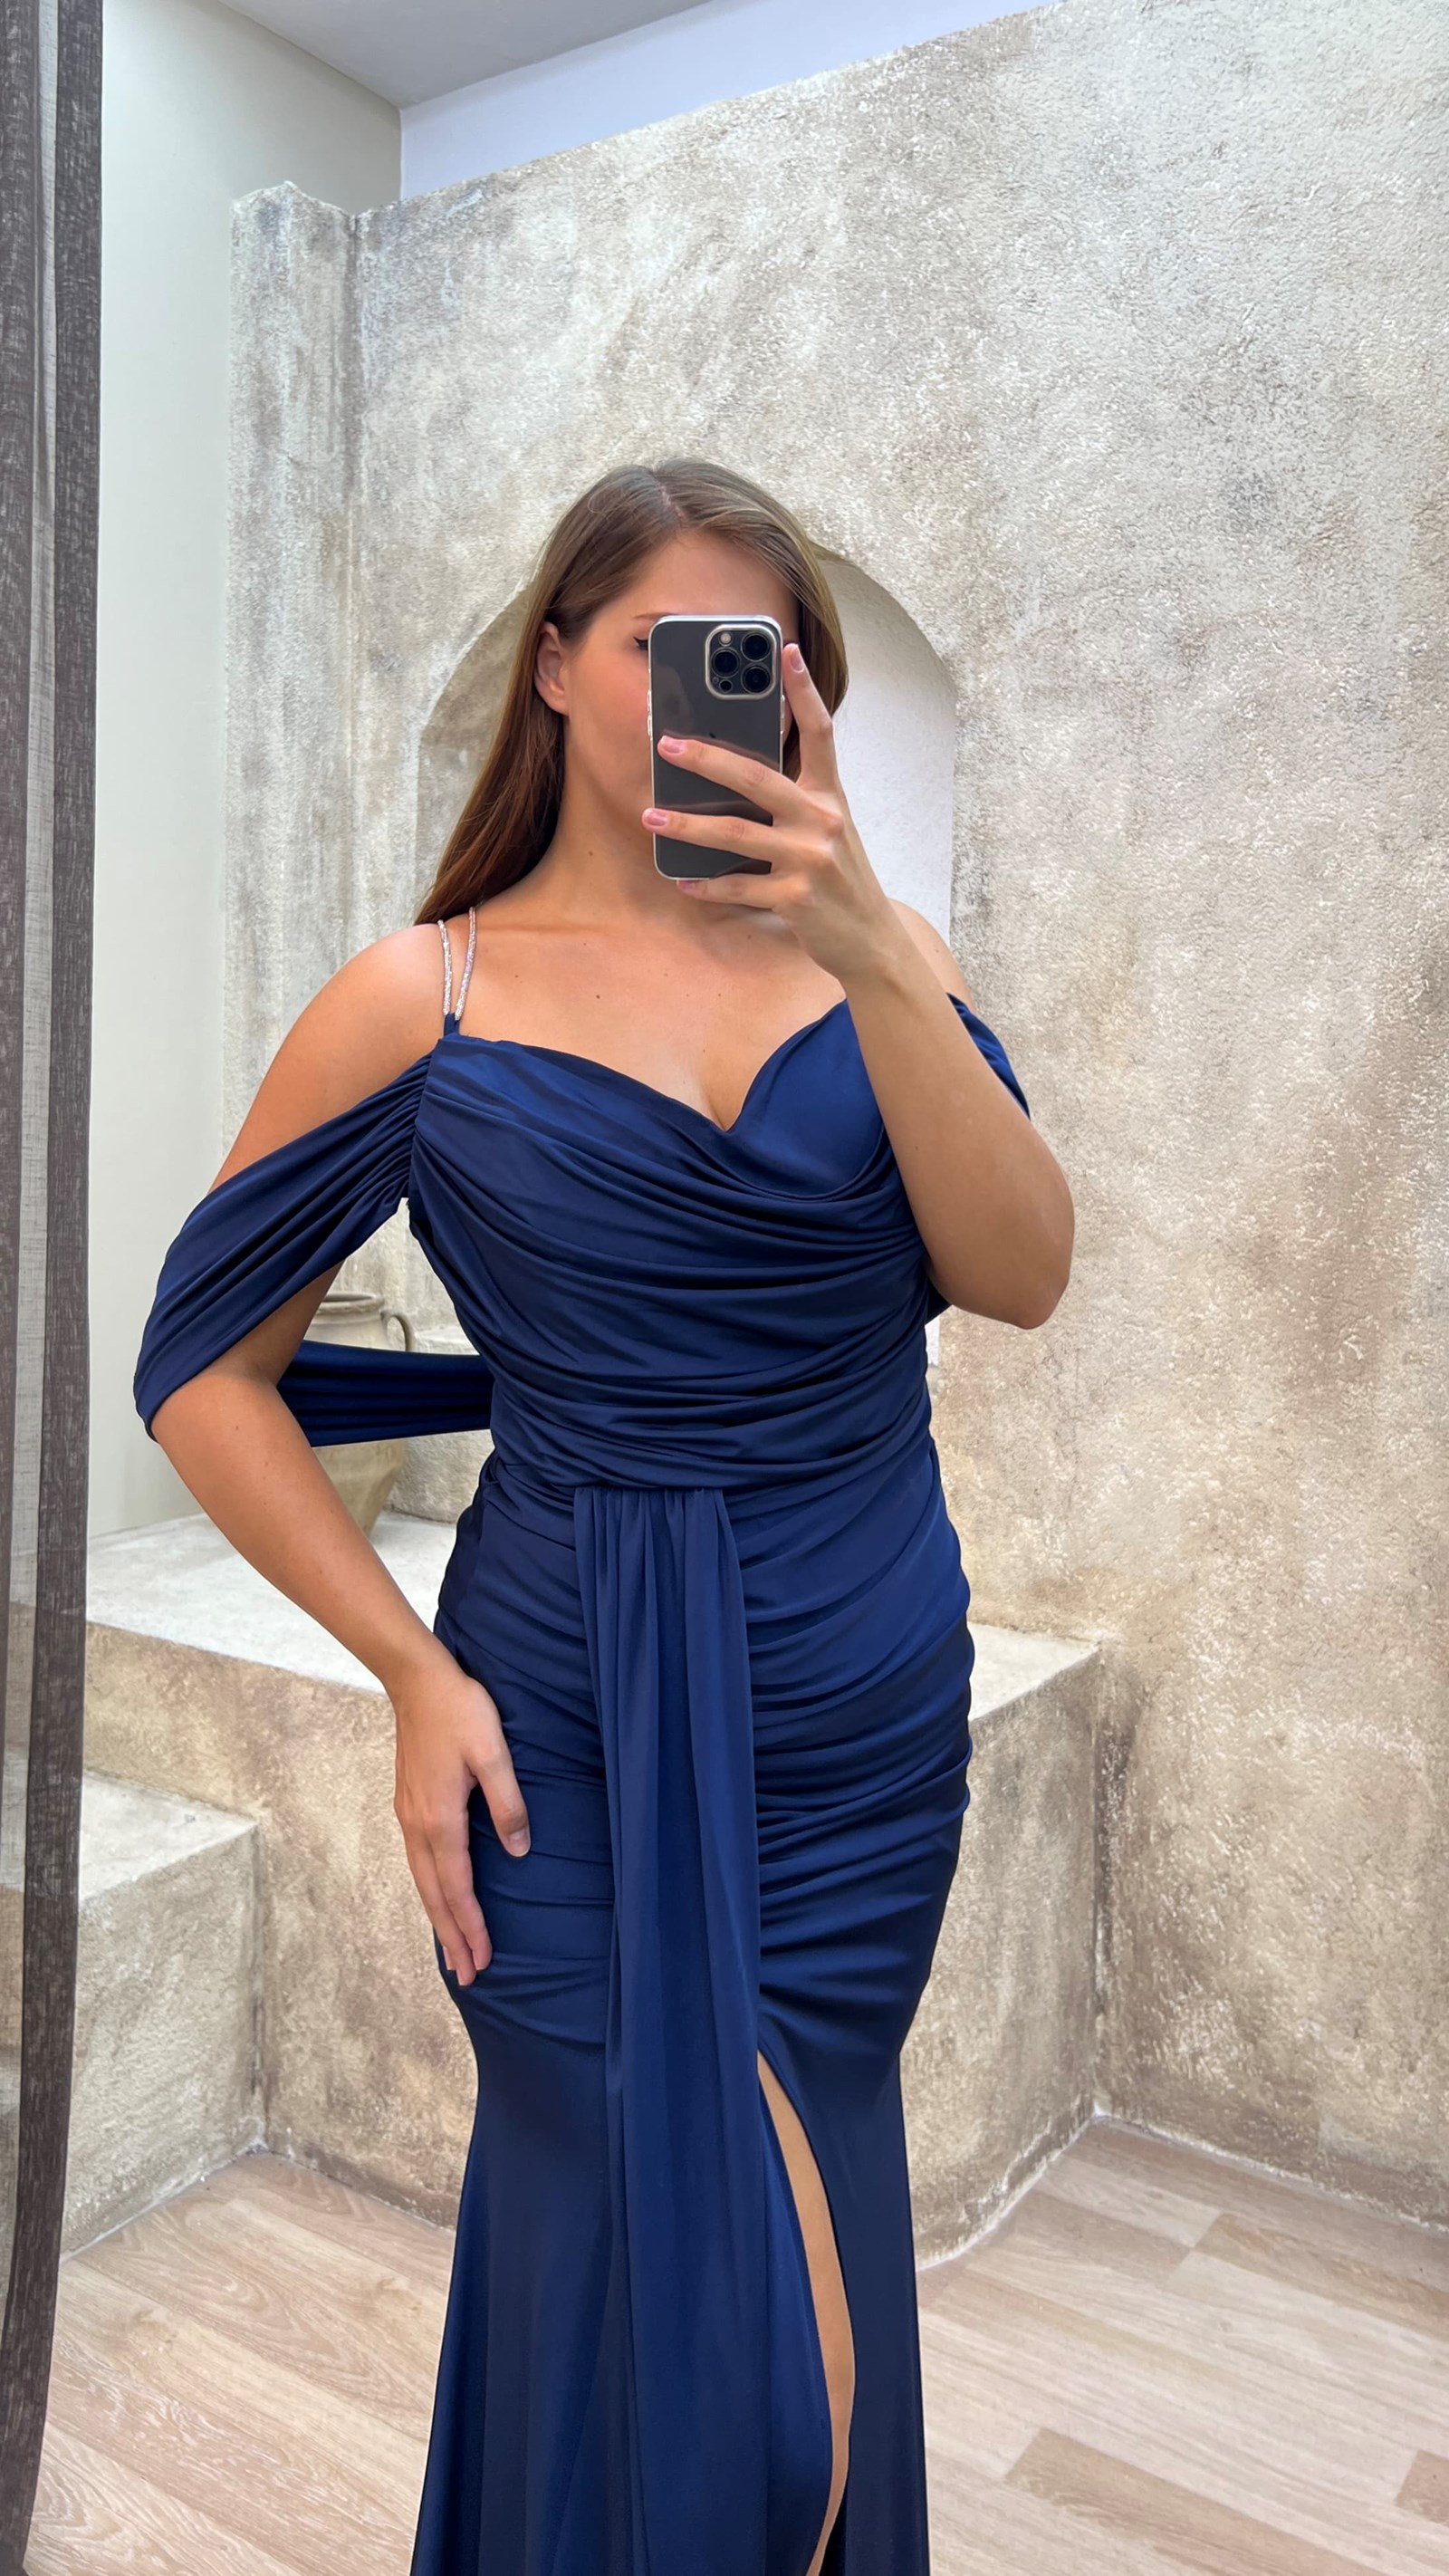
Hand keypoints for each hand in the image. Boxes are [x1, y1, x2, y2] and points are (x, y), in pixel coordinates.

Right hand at [390, 1640, 529, 1983]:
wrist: (416, 1681)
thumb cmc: (460, 1711)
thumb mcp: (494, 1753)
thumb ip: (507, 1804)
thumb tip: (519, 1851)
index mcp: (440, 1820)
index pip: (457, 1888)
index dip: (471, 1927)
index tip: (483, 1960)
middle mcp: (418, 1826)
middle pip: (434, 1895)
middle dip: (451, 1938)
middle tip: (467, 1976)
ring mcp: (408, 1816)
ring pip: (423, 1882)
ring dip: (439, 1918)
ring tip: (452, 1951)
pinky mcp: (408, 1805)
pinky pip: (418, 1863)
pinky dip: (430, 1891)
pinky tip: (438, 1896)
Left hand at [642, 641, 907, 987]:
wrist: (870, 938)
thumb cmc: (840, 878)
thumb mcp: (828, 830)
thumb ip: (794, 801)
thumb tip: (734, 775)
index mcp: (830, 796)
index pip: (821, 732)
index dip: (804, 691)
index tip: (787, 652)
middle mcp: (822, 819)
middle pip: (757, 777)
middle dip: (707, 758)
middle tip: (666, 744)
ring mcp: (810, 859)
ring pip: (736, 833)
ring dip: (686, 826)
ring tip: (650, 816)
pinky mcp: (796, 898)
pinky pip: (740, 886)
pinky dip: (707, 885)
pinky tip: (682, 880)